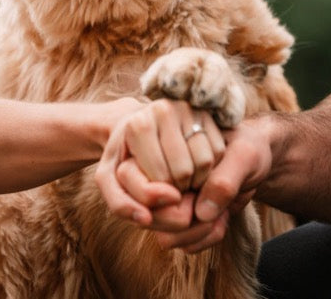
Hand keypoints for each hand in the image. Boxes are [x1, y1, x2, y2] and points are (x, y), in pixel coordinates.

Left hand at [95, 99, 224, 226]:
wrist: (141, 133)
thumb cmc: (126, 158)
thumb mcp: (111, 181)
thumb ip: (120, 204)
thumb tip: (145, 220)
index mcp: (137, 125)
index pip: (158, 179)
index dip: (159, 194)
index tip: (151, 188)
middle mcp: (163, 110)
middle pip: (183, 171)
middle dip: (179, 189)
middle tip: (169, 186)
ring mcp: (187, 109)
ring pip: (205, 162)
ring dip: (197, 181)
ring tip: (180, 177)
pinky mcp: (206, 113)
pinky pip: (218, 152)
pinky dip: (210, 168)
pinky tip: (194, 167)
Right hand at [150, 116, 273, 251]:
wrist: (255, 161)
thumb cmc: (247, 149)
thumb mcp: (245, 155)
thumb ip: (224, 181)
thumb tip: (202, 213)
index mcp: (162, 150)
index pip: (147, 187)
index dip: (171, 197)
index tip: (197, 190)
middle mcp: (157, 178)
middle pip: (153, 217)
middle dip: (189, 220)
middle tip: (216, 205)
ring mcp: (167, 202)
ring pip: (167, 237)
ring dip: (199, 232)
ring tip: (220, 212)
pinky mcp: (180, 221)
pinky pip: (184, 245)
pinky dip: (207, 238)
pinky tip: (221, 219)